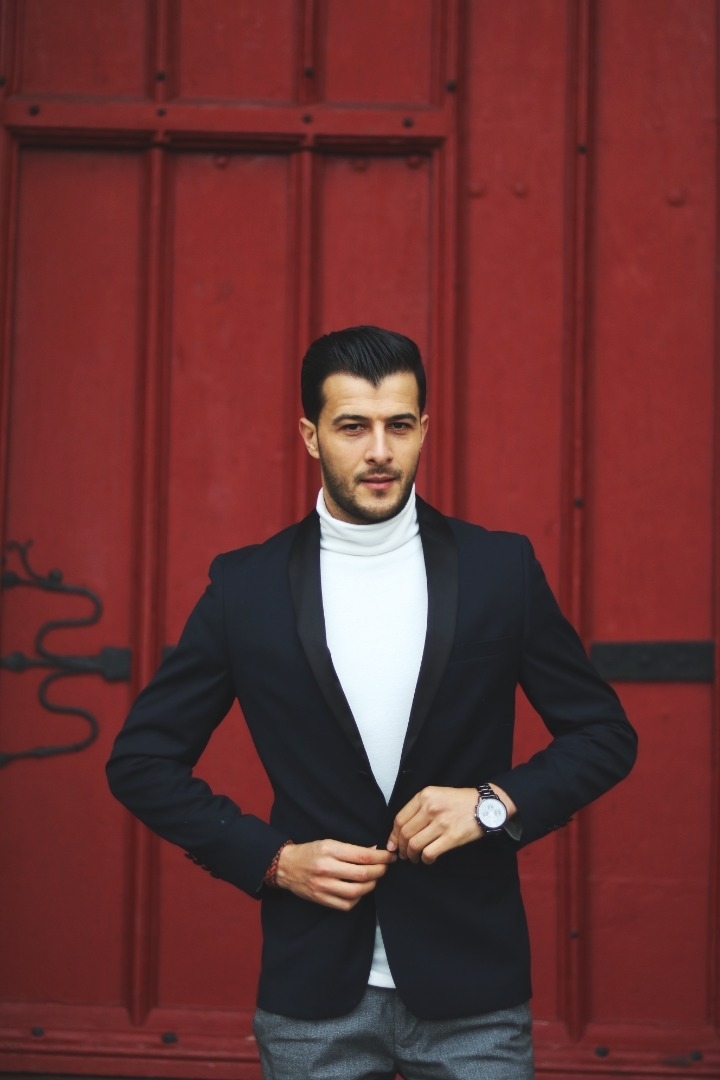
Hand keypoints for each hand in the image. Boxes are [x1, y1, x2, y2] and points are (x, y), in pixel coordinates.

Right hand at [275, 840, 395, 909]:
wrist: (286, 866)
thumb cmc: (310, 852)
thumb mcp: (329, 843)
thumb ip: (351, 849)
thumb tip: (374, 852)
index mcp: (329, 850)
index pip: (362, 856)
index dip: (381, 857)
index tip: (389, 856)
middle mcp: (326, 868)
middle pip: (362, 874)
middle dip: (379, 871)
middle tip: (385, 868)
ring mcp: (323, 886)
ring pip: (357, 891)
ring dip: (371, 885)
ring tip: (374, 879)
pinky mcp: (321, 899)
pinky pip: (346, 904)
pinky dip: (358, 898)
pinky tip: (359, 890)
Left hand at [386, 786, 478, 863]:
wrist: (485, 805)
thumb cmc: (460, 801)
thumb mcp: (437, 794)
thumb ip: (419, 808)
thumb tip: (400, 830)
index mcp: (425, 796)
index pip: (400, 819)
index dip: (393, 835)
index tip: (393, 844)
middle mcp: (431, 808)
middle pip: (405, 833)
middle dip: (401, 848)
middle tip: (403, 854)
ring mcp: (441, 822)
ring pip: (415, 844)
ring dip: (411, 855)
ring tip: (414, 858)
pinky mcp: (452, 836)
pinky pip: (430, 852)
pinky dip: (425, 859)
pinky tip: (427, 859)